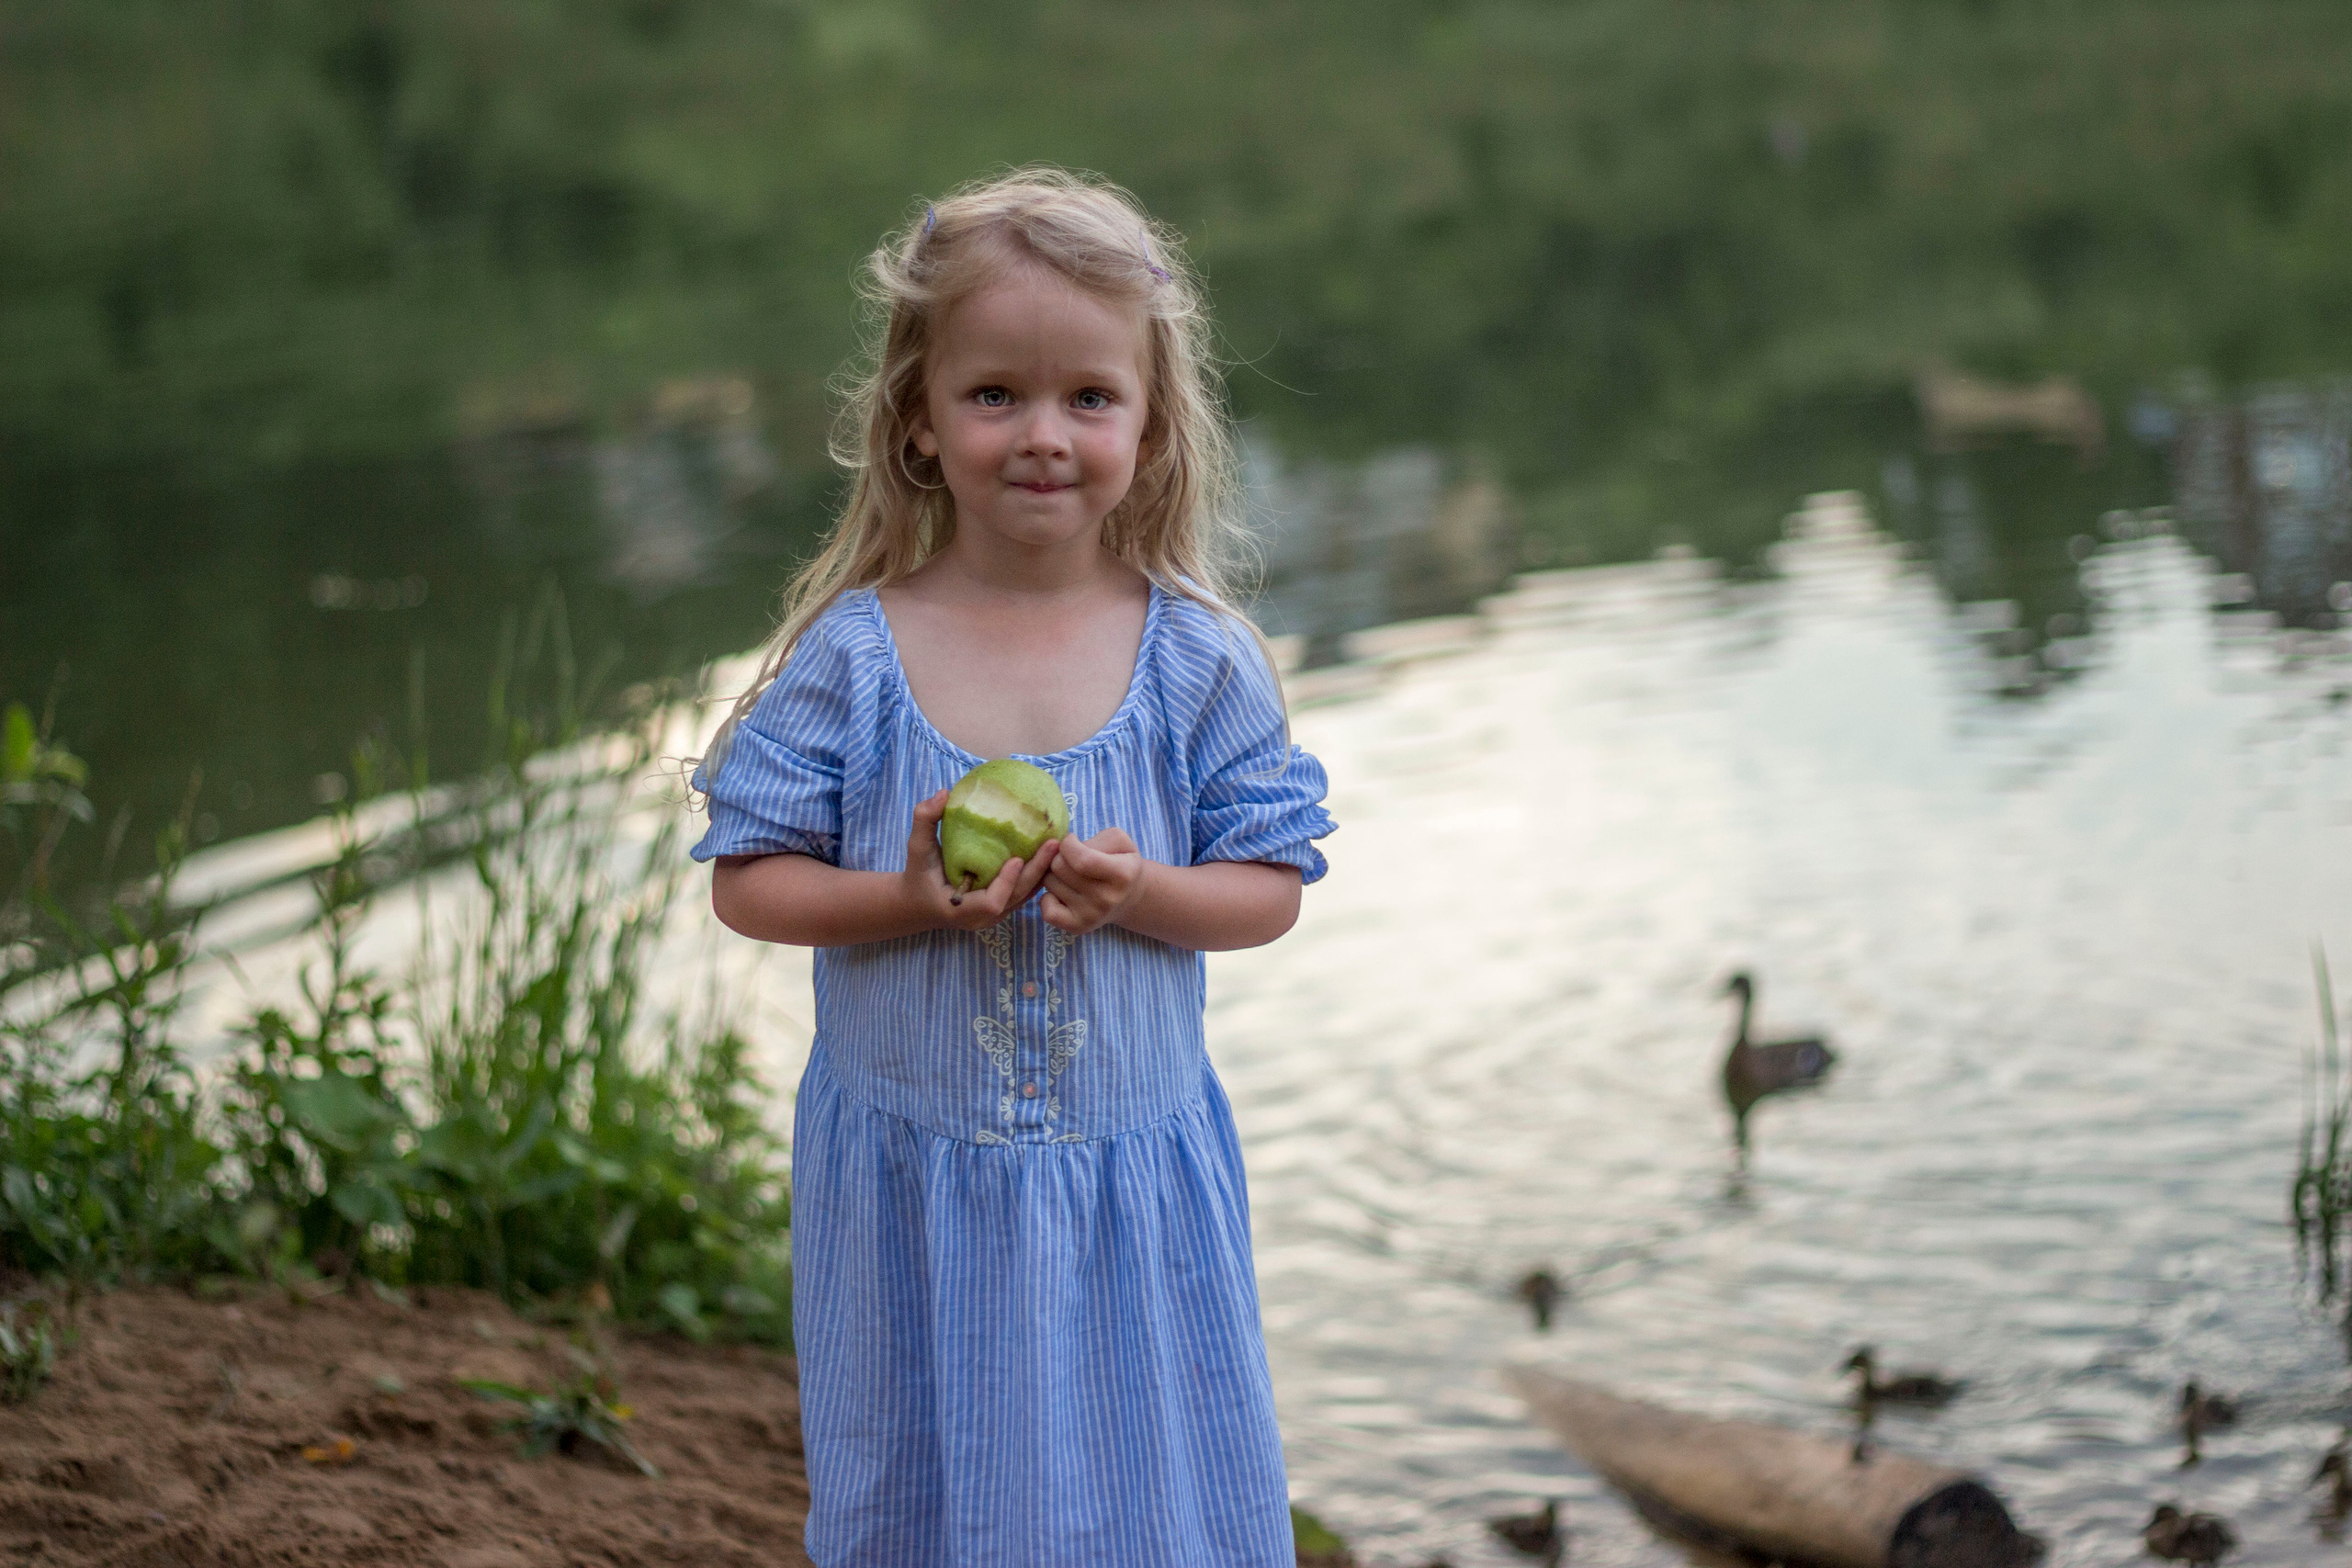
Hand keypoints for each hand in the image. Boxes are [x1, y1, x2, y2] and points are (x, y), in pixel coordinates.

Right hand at [900, 790, 1058, 930]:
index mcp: (959, 909)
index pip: (992, 903)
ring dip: (1041, 873)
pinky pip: (1023, 894)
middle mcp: (981, 918)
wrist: (917, 904)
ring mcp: (993, 916)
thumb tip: (943, 793)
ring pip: (1024, 897)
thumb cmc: (917, 876)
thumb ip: (924, 820)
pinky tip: (1049, 854)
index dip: (1006, 883)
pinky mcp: (1001, 909)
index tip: (1016, 858)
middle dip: (1036, 872)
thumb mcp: (915, 848)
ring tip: (1057, 845)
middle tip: (1052, 843)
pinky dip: (1036, 875)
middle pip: (1017, 898)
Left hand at [1040, 828, 1145, 934]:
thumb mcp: (1119, 841)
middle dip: (1060, 856)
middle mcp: (1107, 899)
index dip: (1068, 844)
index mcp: (1122, 875)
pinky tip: (1061, 892)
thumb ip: (1095, 840)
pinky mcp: (1078, 927)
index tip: (1072, 841)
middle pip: (1059, 868)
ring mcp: (1092, 916)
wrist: (1129, 896)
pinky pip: (1047, 910)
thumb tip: (1066, 849)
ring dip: (1054, 875)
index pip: (1081, 859)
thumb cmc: (1120, 862)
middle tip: (1071, 859)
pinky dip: (1048, 898)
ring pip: (1050, 883)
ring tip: (1070, 875)